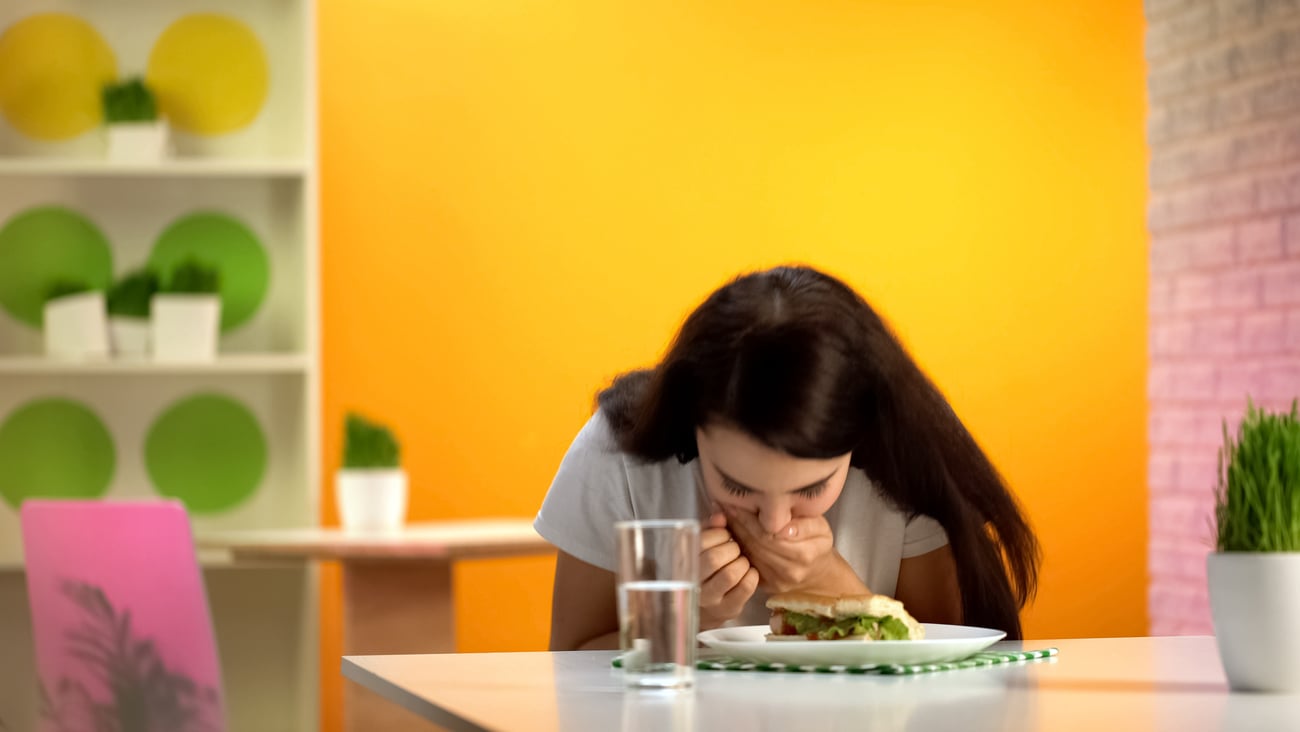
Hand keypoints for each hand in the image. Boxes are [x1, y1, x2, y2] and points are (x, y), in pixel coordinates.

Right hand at [698, 505, 759, 629]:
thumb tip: (720, 515)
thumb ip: (709, 530)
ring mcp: (710, 599)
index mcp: (683, 562)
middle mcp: (692, 582)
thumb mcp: (701, 548)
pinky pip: (746, 588)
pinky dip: (752, 575)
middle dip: (731, 548)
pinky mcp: (728, 609)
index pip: (700, 542)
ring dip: (742, 562)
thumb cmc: (705, 570)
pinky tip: (749, 572)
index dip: (718, 534)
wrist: (704, 609)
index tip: (724, 535)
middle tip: (734, 549)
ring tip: (741, 561)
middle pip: (714, 558)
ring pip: (731, 574)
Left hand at [724, 506, 864, 594]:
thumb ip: (804, 524)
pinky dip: (738, 547)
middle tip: (724, 506)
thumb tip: (782, 525)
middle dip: (738, 523)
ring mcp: (776, 581)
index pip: (769, 533)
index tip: (735, 502)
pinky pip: (748, 563)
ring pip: (749, 553)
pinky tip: (730, 532)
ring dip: (734, 534)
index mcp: (804, 554)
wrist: (819, 572)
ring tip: (723, 516)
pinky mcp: (766, 585)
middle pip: (756, 544)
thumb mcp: (821, 527)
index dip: (749, 518)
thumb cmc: (818, 543)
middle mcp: (789, 570)